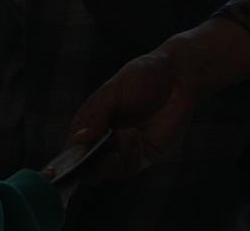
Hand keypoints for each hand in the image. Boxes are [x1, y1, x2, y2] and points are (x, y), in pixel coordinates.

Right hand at [66, 17, 249, 176]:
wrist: (178, 76)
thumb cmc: (143, 76)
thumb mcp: (114, 90)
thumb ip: (97, 116)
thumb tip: (79, 140)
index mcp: (90, 122)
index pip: (73, 151)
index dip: (70, 162)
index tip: (76, 164)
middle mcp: (105, 139)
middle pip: (89, 170)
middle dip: (95, 167)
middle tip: (108, 152)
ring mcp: (124, 149)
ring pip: (110, 173)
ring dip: (117, 157)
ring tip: (128, 132)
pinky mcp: (144, 154)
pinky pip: (131, 168)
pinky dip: (131, 157)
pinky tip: (137, 136)